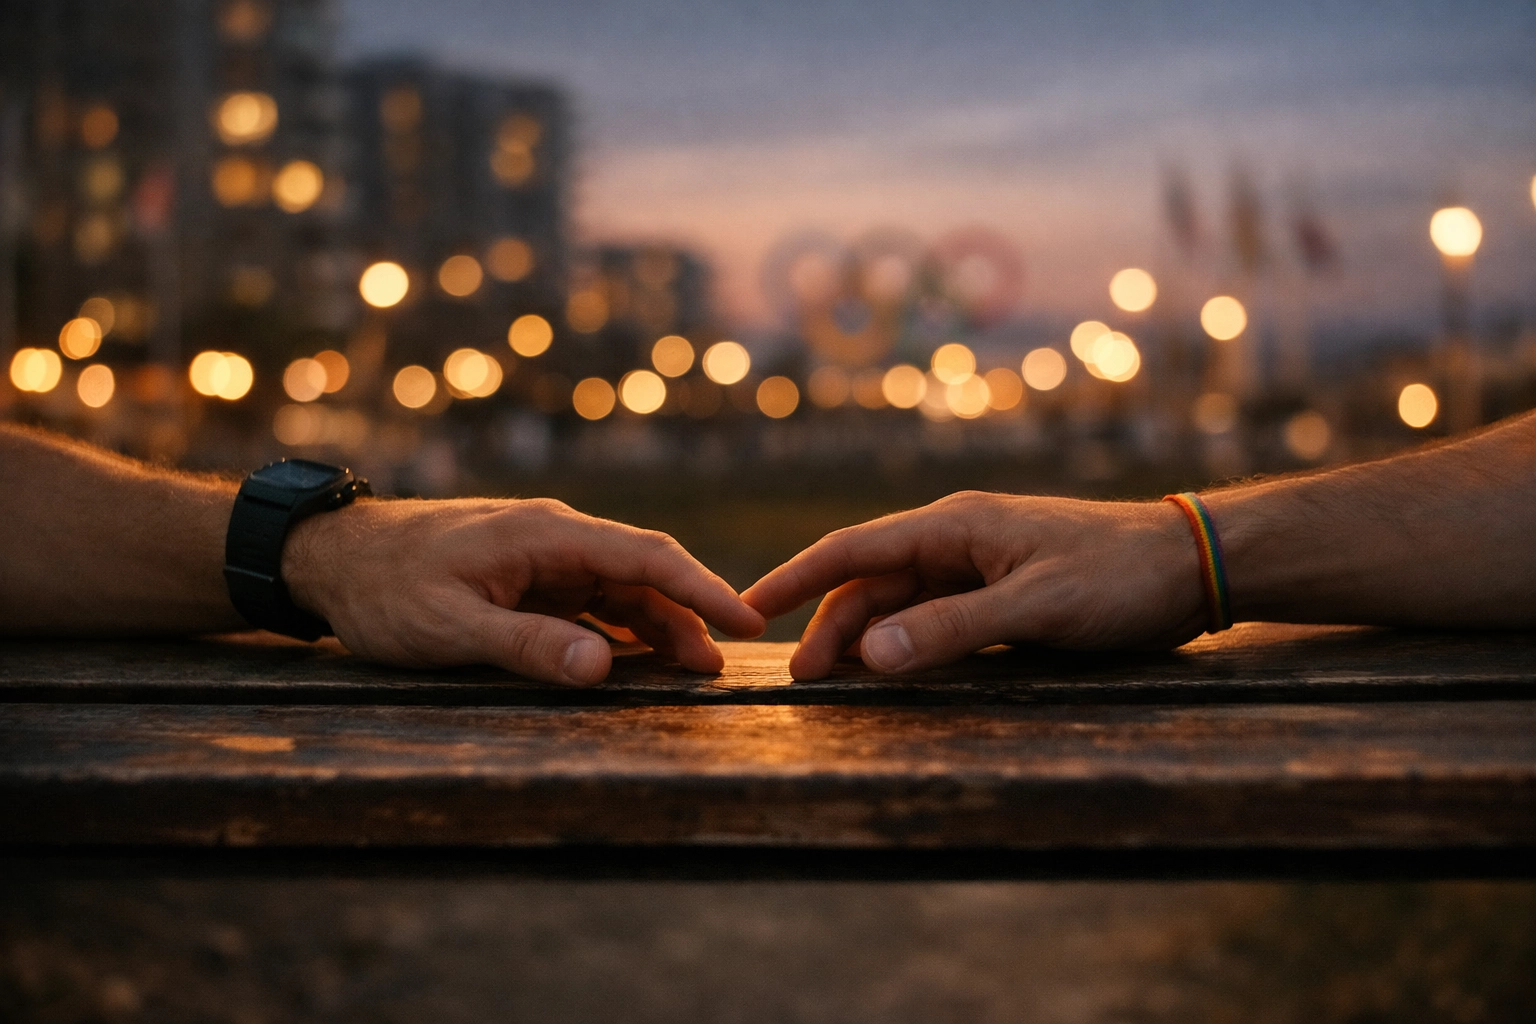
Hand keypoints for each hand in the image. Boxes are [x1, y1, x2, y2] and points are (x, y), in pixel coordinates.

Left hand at [282, 497, 764, 684]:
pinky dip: (619, 628)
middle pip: (642, 573)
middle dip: (689, 615)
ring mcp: (542, 558)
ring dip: (658, 625)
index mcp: (546, 535)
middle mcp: (554, 538)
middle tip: (723, 666)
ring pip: (620, 588)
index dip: (702, 588)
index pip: (645, 556)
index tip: (747, 617)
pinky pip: (589, 601)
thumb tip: (604, 667)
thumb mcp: (450, 626)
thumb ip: (528, 645)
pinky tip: (634, 658)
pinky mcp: (528, 578)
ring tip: (693, 668)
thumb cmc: (384, 588)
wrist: (331, 557)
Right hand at [743, 491, 1208, 679]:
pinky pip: (937, 616)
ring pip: (902, 601)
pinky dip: (908, 642)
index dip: (797, 578)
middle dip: (830, 624)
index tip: (750, 604)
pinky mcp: (1002, 592)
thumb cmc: (1118, 575)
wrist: (1191, 564)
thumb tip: (870, 654)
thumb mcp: (1034, 606)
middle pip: (872, 582)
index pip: (854, 549)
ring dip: (867, 636)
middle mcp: (957, 540)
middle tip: (801, 679)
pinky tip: (894, 668)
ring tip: (835, 680)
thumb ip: (951, 628)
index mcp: (954, 527)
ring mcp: (979, 566)